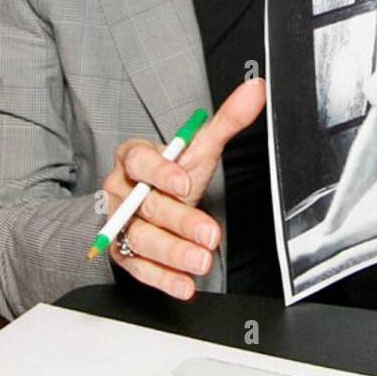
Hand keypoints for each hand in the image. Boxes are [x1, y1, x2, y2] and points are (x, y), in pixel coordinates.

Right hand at [103, 79, 266, 299]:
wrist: (147, 201)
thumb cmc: (172, 172)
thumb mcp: (198, 148)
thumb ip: (226, 120)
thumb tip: (256, 90)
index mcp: (134, 158)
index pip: (140, 161)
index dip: (160, 171)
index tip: (184, 182)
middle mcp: (121, 190)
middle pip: (147, 206)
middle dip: (179, 222)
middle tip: (209, 234)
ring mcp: (119, 224)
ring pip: (141, 239)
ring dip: (172, 253)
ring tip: (200, 261)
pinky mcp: (122, 253)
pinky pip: (139, 268)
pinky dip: (162, 279)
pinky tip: (184, 285)